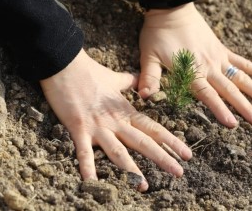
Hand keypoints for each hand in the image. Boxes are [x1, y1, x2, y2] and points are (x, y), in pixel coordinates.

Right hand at [40, 49, 191, 191]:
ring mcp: (98, 126)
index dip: (171, 142)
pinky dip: (87, 167)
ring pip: (118, 151)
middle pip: (143, 142)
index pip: (153, 129)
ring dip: (131, 170)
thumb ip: (131, 82)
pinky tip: (92, 183)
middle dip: (162, 158)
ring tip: (143, 186)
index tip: (186, 153)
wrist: (65, 64)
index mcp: (126, 112)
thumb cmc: (91, 72)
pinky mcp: (78, 128)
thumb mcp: (116, 78)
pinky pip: (83, 152)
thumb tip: (141, 80)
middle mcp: (116, 122)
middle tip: (179, 172)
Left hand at [138, 3, 251, 127]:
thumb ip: (150, 77)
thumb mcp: (148, 56)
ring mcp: (218, 57)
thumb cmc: (157, 34)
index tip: (234, 124)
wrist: (171, 8)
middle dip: (246, 107)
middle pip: (230, 90)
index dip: (220, 110)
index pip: (208, 95)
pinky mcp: (221, 49)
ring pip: (241, 77)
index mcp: (191, 70)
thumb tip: (144, 97)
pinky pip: (241, 60)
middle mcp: (209, 66)